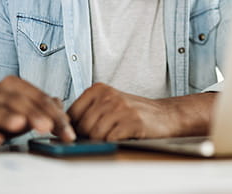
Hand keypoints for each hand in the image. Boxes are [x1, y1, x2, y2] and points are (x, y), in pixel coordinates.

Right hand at [0, 76, 75, 151]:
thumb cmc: (1, 120)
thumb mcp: (26, 112)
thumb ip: (44, 109)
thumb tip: (61, 107)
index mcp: (14, 85)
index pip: (40, 98)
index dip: (56, 114)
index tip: (68, 131)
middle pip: (22, 103)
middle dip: (38, 116)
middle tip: (50, 127)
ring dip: (10, 118)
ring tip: (21, 124)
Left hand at [67, 83, 216, 140]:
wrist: (166, 115)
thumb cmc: (134, 112)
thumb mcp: (109, 103)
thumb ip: (89, 110)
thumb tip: (65, 128)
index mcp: (98, 89)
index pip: (72, 113)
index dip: (74, 128)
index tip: (79, 134)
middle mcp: (107, 95)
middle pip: (82, 126)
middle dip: (89, 136)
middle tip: (103, 135)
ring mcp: (120, 107)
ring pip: (95, 135)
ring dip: (103, 141)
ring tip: (115, 134)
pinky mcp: (131, 121)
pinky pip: (110, 139)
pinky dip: (114, 142)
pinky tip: (123, 136)